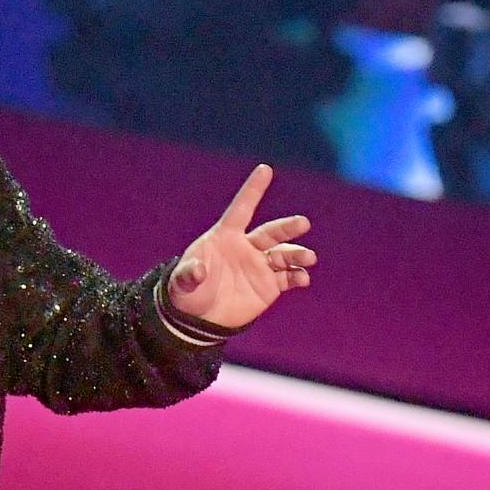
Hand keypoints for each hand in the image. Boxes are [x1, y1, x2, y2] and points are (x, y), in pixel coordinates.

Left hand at [168, 164, 314, 328]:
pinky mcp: (269, 286)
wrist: (198, 319)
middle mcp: (246, 247)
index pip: (241, 208)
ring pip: (284, 254)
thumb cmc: (187, 293)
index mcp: (225, 237)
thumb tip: (198, 270)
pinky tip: (302, 278)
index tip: (265, 169)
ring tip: (308, 258)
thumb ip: (188, 275)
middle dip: (287, 227)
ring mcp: (260, 265)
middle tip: (302, 223)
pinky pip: (288, 277)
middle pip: (271, 232)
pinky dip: (298, 275)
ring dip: (298, 254)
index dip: (253, 190)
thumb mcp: (182, 282)